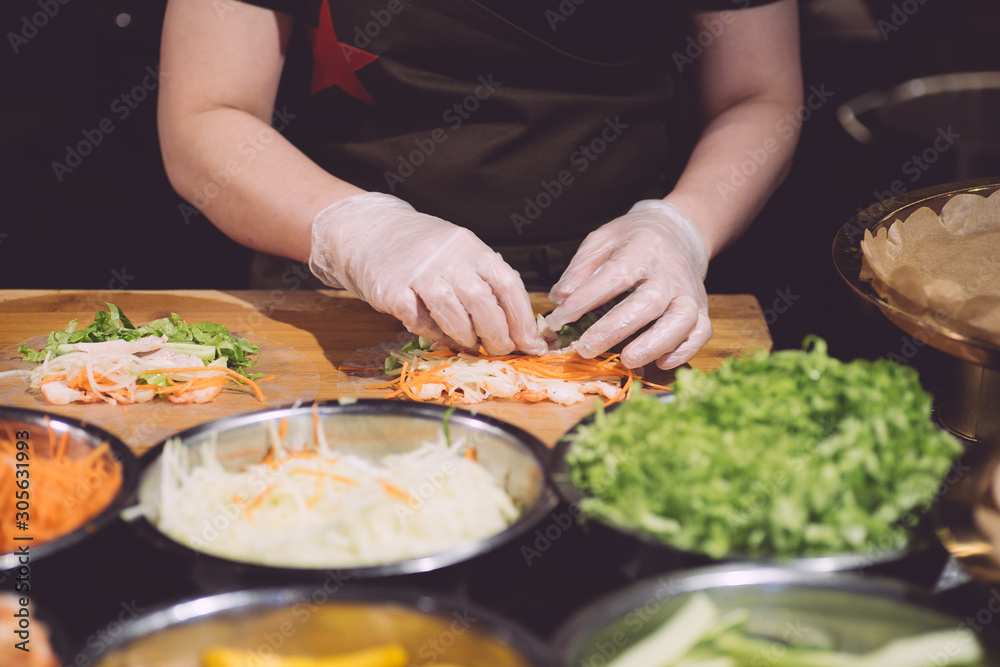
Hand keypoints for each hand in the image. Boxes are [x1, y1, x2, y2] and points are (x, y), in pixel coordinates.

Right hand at [308, 192, 547, 355]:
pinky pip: (420, 322)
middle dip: (497, 336)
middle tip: (500, 350)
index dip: (523, 320)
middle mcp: (450, 258)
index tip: (531, 344)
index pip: (508, 285)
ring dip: (466, 339)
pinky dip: (433, 334)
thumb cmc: (424, 250)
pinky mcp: (393, 290)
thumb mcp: (460, 253)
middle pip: (484, 305)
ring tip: (469, 346)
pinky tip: (437, 335)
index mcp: (473, 248)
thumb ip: (485, 283)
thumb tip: (519, 329)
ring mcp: (420, 274)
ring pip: (454, 316)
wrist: (371, 231)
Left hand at [544, 200, 711, 368]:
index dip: (585, 300)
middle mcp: (669, 273)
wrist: (677, 232)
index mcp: (641, 250)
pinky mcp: (701, 309)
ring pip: (681, 321)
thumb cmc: (633, 240)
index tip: (558, 320)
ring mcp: (688, 292)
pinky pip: (700, 333)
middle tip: (585, 348)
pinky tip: (660, 362)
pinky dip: (684, 351)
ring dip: (654, 344)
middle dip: (615, 329)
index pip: (614, 276)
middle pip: (647, 303)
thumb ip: (580, 269)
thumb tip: (561, 298)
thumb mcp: (601, 241)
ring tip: (627, 360)